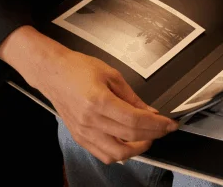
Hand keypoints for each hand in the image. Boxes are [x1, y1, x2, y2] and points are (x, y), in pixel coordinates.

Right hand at [0, 29, 177, 163]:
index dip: (158, 125)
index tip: (170, 124)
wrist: (52, 72)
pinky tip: (129, 143)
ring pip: (117, 153)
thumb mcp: (111, 75)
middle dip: (154, 136)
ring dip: (137, 149)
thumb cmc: (78, 68)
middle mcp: (91, 121)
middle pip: (130, 138)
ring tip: (148, 137)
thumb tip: (151, 112)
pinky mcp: (79, 137)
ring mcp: (83, 132)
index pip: (136, 121)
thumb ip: (133, 97)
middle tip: (164, 129)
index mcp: (100, 102)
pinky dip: (120, 153)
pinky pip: (102, 154)